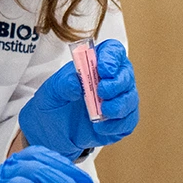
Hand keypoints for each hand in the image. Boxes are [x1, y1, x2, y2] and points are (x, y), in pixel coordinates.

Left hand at [18, 39, 138, 158]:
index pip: (112, 51)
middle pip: (126, 73)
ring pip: (130, 98)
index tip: (104, 69)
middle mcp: (111, 79)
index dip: (112, 57)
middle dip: (117, 83)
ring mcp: (118, 100)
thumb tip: (77, 82)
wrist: (52, 132)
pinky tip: (101, 127)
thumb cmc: (54, 105)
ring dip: (119, 105)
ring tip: (103, 112)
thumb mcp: (51, 92)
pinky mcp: (121, 121)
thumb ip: (63, 84)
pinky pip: (128, 120)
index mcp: (95, 64)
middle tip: (102, 92)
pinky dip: (116, 125)